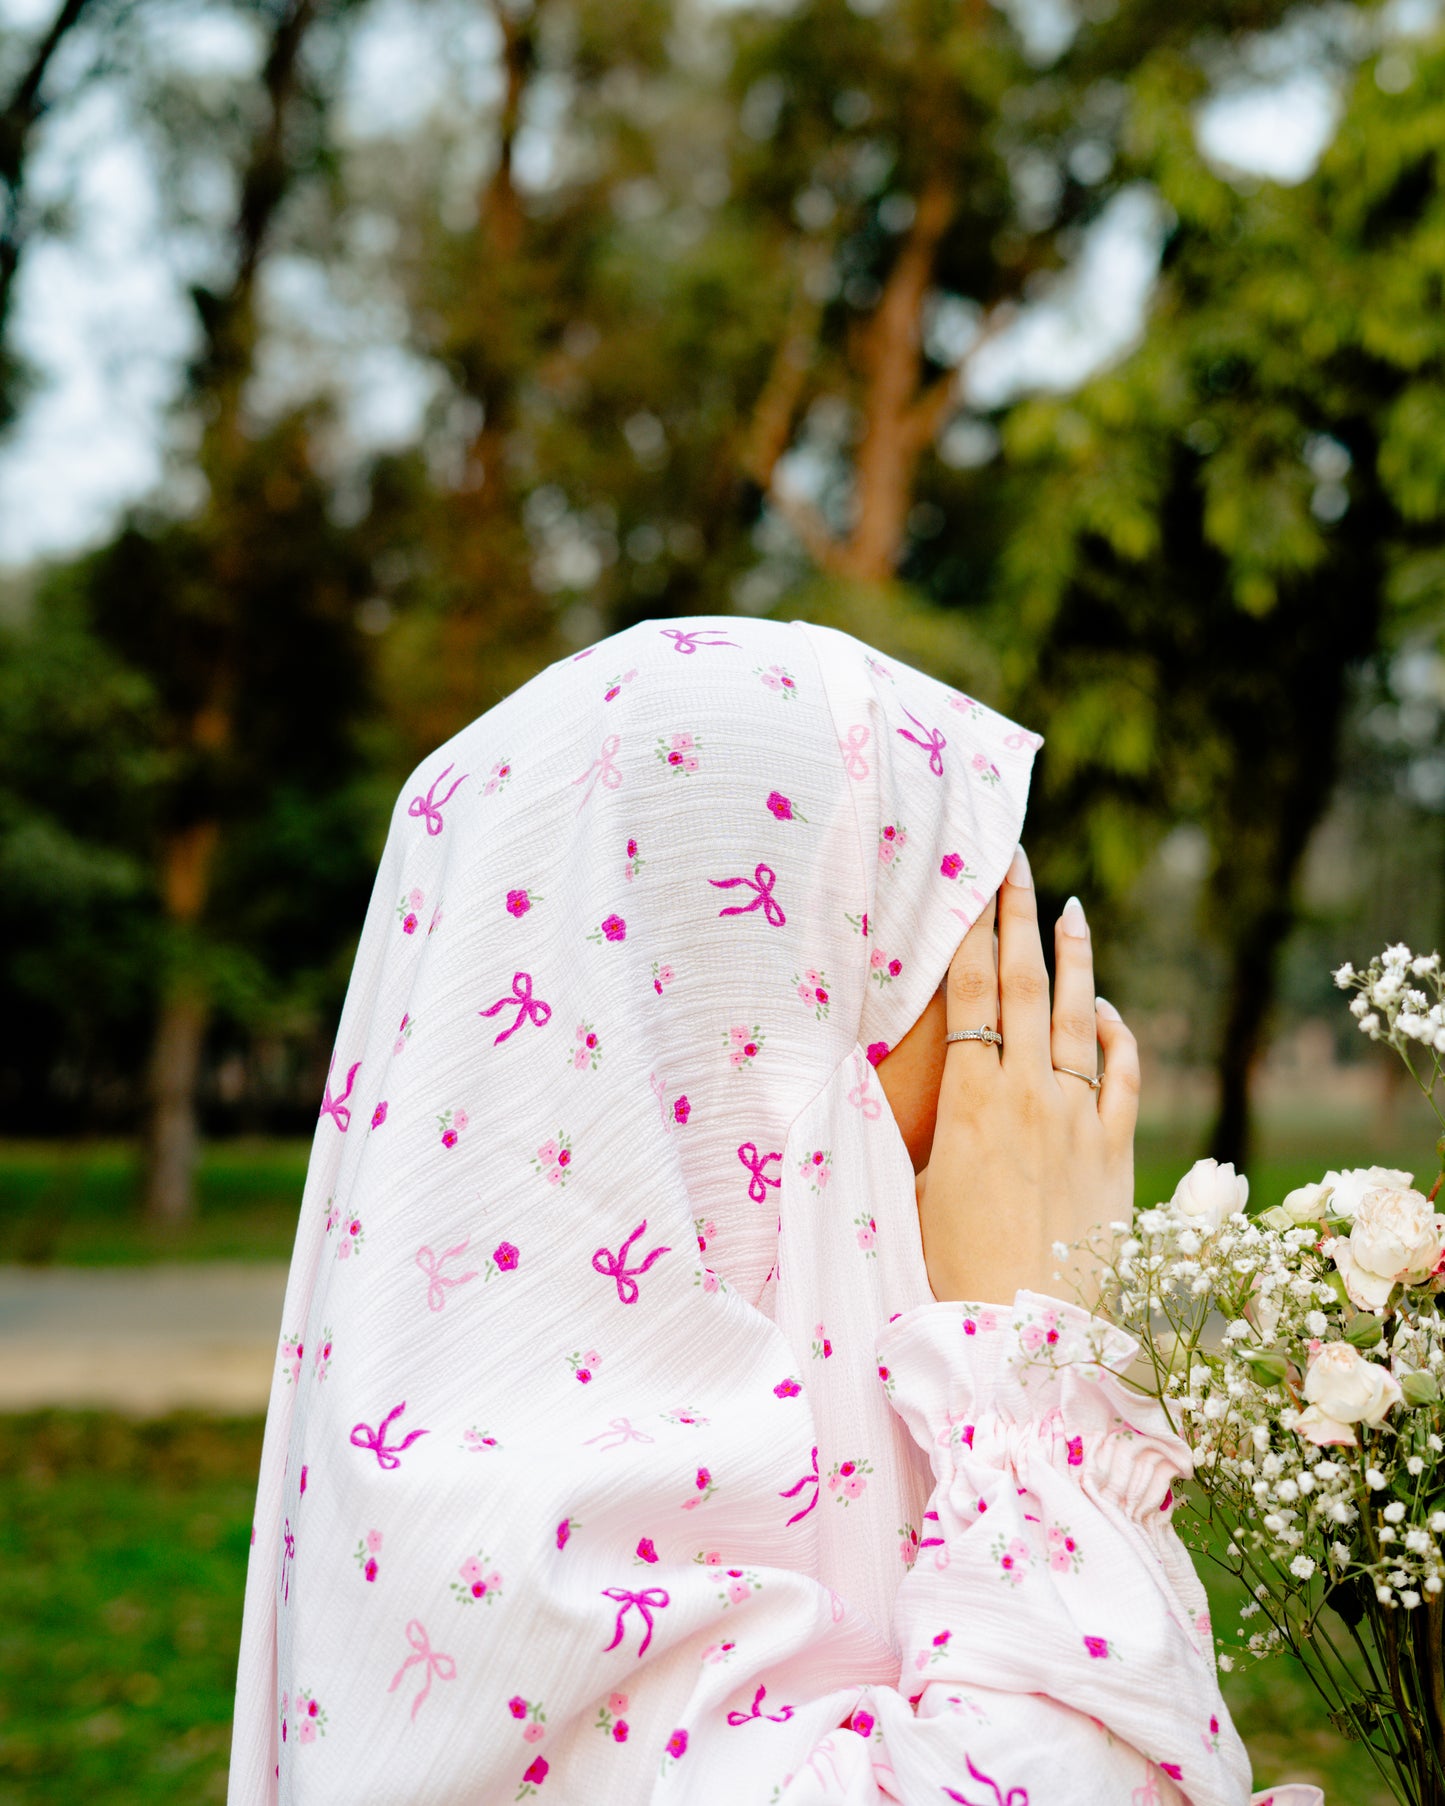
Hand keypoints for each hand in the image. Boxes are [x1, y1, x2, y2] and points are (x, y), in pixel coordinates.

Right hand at [916, 845, 1138, 1306]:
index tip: (971, 879)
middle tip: (1014, 860)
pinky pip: (1122, 1073)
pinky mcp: (1115, 1151)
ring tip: (1069, 910)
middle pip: (1026, 985)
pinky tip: (1103, 1008)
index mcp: (972, 1102)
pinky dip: (1114, 1032)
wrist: (1025, 1339)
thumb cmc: (950, 1271)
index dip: (972, 930)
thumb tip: (867, 1084)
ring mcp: (1080, 1119)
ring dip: (1074, 959)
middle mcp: (1031, 1096)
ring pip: (1080, 1017)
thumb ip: (906, 1129)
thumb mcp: (910, 1192)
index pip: (972, 993)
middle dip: (1018, 916)